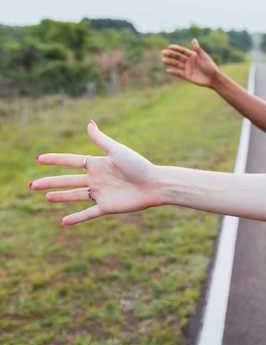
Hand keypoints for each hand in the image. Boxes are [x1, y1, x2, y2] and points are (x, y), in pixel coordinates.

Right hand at [31, 121, 162, 224]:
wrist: (155, 185)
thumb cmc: (139, 166)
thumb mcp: (118, 151)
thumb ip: (101, 140)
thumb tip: (88, 123)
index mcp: (98, 164)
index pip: (71, 161)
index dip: (55, 160)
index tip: (38, 159)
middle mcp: (97, 178)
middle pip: (68, 180)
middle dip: (50, 182)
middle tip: (32, 185)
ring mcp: (101, 193)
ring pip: (75, 196)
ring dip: (60, 196)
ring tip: (45, 197)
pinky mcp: (107, 207)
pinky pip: (88, 213)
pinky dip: (76, 218)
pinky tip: (63, 221)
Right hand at [161, 39, 218, 87]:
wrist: (213, 78)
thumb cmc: (210, 66)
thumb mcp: (203, 56)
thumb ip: (197, 49)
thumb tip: (193, 39)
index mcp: (193, 55)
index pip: (182, 51)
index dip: (176, 49)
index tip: (170, 47)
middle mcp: (189, 61)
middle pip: (178, 57)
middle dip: (171, 54)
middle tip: (163, 52)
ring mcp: (188, 69)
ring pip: (177, 65)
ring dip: (170, 62)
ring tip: (163, 60)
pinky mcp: (187, 76)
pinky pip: (178, 74)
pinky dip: (173, 72)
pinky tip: (167, 70)